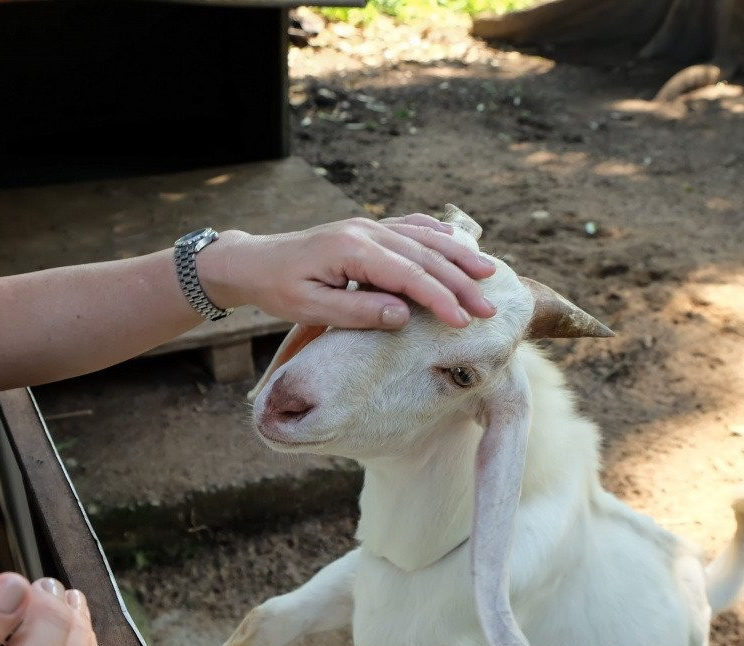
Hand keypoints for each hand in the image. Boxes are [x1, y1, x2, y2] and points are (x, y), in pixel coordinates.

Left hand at [198, 214, 496, 328]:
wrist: (254, 262)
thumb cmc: (279, 289)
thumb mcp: (311, 308)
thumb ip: (358, 312)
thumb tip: (404, 314)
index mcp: (351, 249)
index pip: (407, 275)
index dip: (439, 299)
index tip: (462, 321)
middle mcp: (366, 230)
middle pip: (424, 256)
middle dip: (460, 283)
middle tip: (489, 308)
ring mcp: (368, 225)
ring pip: (423, 238)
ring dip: (457, 257)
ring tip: (488, 274)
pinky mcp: (368, 229)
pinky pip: (410, 226)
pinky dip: (436, 235)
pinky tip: (457, 242)